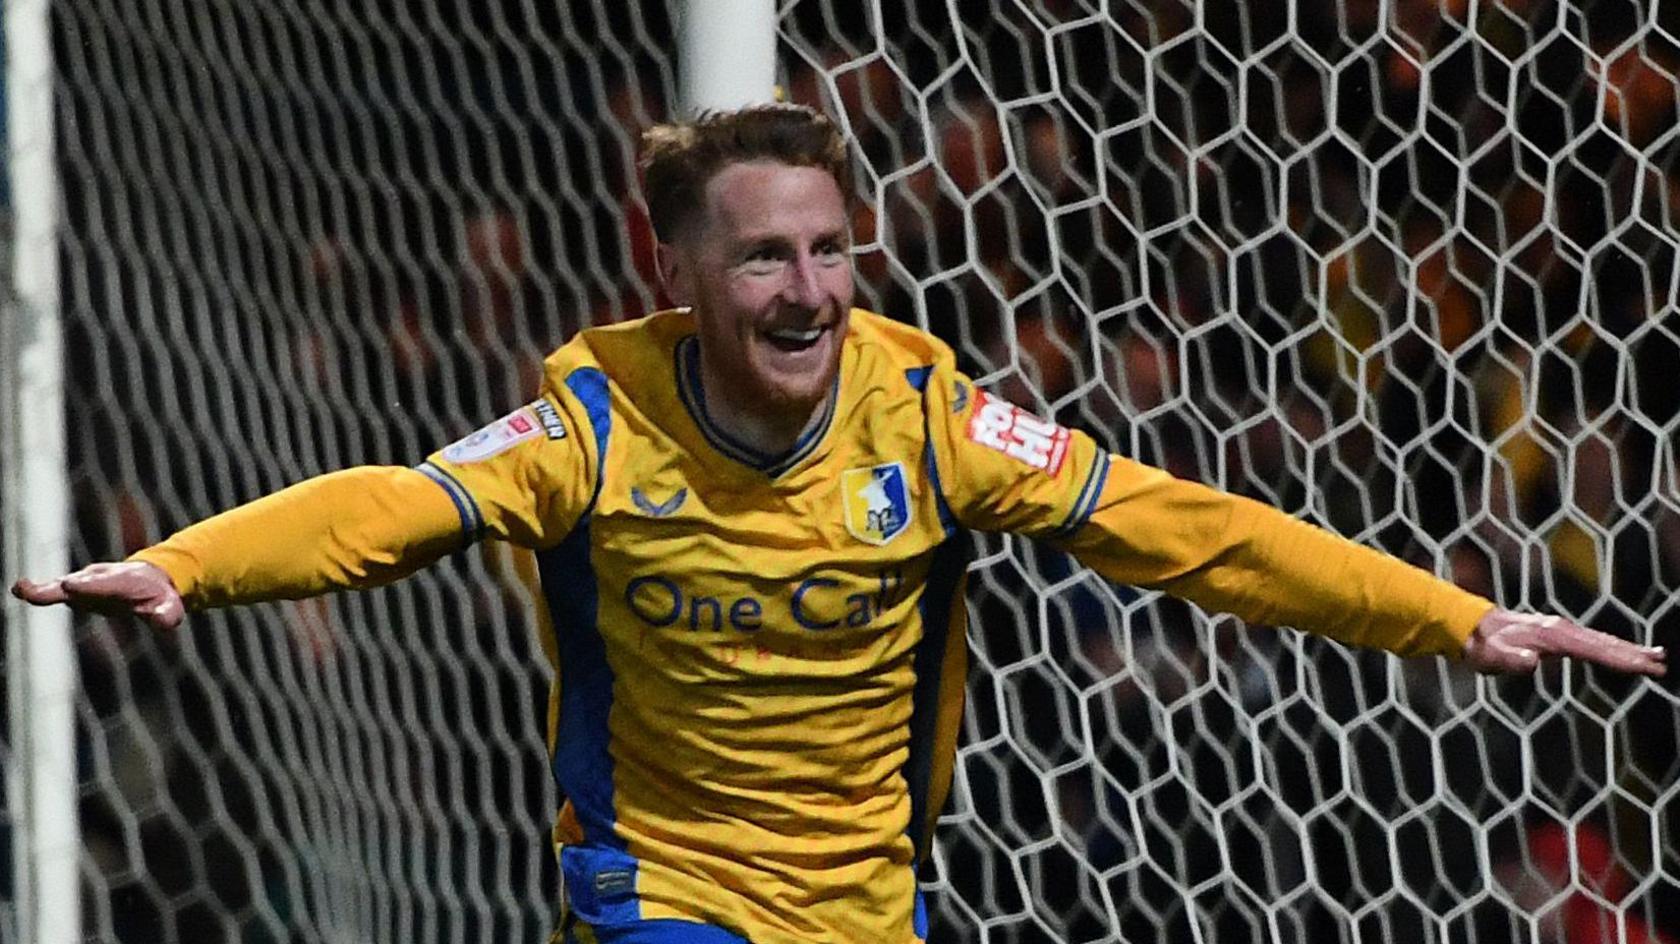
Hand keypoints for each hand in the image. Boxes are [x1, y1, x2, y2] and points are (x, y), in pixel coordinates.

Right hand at [11, 561, 184, 629]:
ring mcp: (84, 582)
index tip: (69, 585)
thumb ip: (166, 614)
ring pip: (62, 585)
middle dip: (65, 585)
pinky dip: (38, 591)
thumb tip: (161, 620)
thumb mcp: (169, 607)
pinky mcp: (73, 590)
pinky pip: (54, 590)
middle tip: (45, 586)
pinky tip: (19, 590)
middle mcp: (100, 578)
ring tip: (21, 589)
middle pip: (80, 582)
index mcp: (124, 581)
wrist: (148, 578)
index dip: (87, 586)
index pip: (105, 585)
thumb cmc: (159, 596)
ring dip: (44, 589)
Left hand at [1462, 608, 1666, 676]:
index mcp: (1552, 635)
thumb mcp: (1491, 657)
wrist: (1469, 627)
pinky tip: (1623, 655)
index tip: (1643, 667)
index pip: (1594, 650)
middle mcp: (1561, 629)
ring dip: (1628, 650)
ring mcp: (1560, 630)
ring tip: (1655, 658)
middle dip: (1633, 654)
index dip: (1620, 659)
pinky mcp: (1557, 635)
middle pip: (1604, 643)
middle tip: (1661, 664)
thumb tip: (1531, 663)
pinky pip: (1591, 643)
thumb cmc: (1480, 645)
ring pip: (1601, 641)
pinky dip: (1612, 648)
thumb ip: (1509, 661)